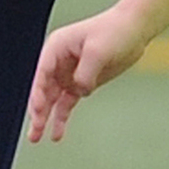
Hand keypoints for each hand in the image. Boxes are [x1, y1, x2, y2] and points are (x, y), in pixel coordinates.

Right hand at [26, 14, 151, 142]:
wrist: (133, 30)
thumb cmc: (114, 31)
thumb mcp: (98, 51)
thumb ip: (85, 73)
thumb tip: (80, 92)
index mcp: (57, 47)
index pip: (43, 73)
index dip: (39, 92)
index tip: (39, 109)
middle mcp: (58, 62)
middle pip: (43, 90)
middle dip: (38, 110)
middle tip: (35, 129)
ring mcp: (68, 74)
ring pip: (52, 100)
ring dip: (45, 118)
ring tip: (35, 138)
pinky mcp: (81, 83)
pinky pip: (67, 104)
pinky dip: (61, 118)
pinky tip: (56, 134)